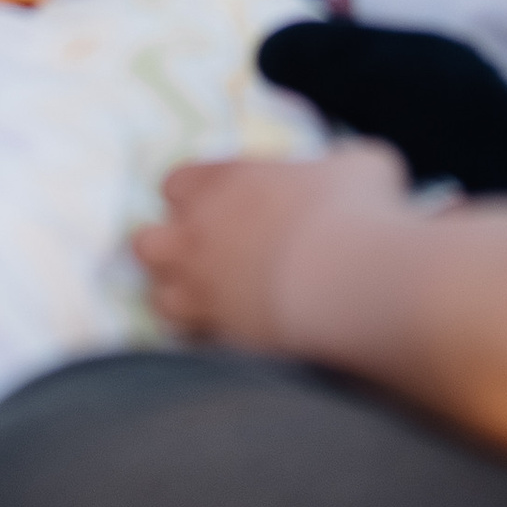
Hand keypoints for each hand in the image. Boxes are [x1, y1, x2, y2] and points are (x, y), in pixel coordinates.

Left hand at [135, 143, 411, 348]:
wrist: (354, 278)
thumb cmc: (358, 207)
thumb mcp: (360, 164)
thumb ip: (340, 167)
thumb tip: (351, 176)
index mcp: (227, 181)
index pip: (175, 184)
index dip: (191, 196)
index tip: (218, 206)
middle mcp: (201, 233)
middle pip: (146, 243)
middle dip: (167, 249)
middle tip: (204, 256)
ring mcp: (204, 289)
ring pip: (157, 298)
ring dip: (178, 298)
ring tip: (212, 302)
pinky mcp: (219, 336)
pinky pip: (189, 342)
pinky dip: (203, 338)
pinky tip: (234, 335)